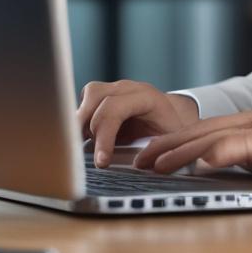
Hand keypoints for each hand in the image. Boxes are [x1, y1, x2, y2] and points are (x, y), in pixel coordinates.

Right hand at [76, 79, 198, 167]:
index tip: (101, 162)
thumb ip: (157, 150)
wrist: (170, 117)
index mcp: (146, 96)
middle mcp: (128, 88)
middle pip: (95, 98)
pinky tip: (85, 141)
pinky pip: (84, 104)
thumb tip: (140, 164)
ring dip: (80, 124)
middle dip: (87, 129)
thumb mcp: (171, 141)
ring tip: (85, 148)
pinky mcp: (104, 95)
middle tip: (87, 157)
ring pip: (87, 98)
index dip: (104, 136)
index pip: (115, 109)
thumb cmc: (171, 130)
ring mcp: (114, 88)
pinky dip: (80, 123)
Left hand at [132, 110, 251, 190]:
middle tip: (140, 159)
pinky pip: (241, 146)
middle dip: (168, 144)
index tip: (152, 154)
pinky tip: (199, 164)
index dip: (177, 140)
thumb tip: (223, 168)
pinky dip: (218, 154)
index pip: (208, 129)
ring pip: (213, 136)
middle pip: (203, 129)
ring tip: (155, 164)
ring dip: (180, 151)